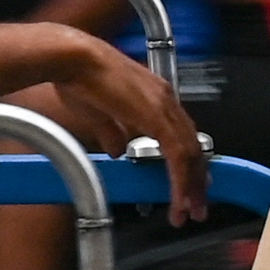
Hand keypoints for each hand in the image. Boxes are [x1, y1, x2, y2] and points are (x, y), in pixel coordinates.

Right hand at [28, 25, 215, 223]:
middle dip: (197, 180)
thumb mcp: (98, 114)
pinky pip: (177, 154)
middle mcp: (165, 99)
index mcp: (155, 96)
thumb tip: (117, 151)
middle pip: (194, 146)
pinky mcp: (156, 115)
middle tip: (197, 206)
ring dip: (192, 185)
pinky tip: (178, 198)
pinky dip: (181, 179)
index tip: (189, 185)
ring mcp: (164, 105)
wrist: (72, 58)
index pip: (182, 135)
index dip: (188, 163)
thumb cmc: (79, 77)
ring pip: (191, 153)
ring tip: (190, 210)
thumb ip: (112, 134)